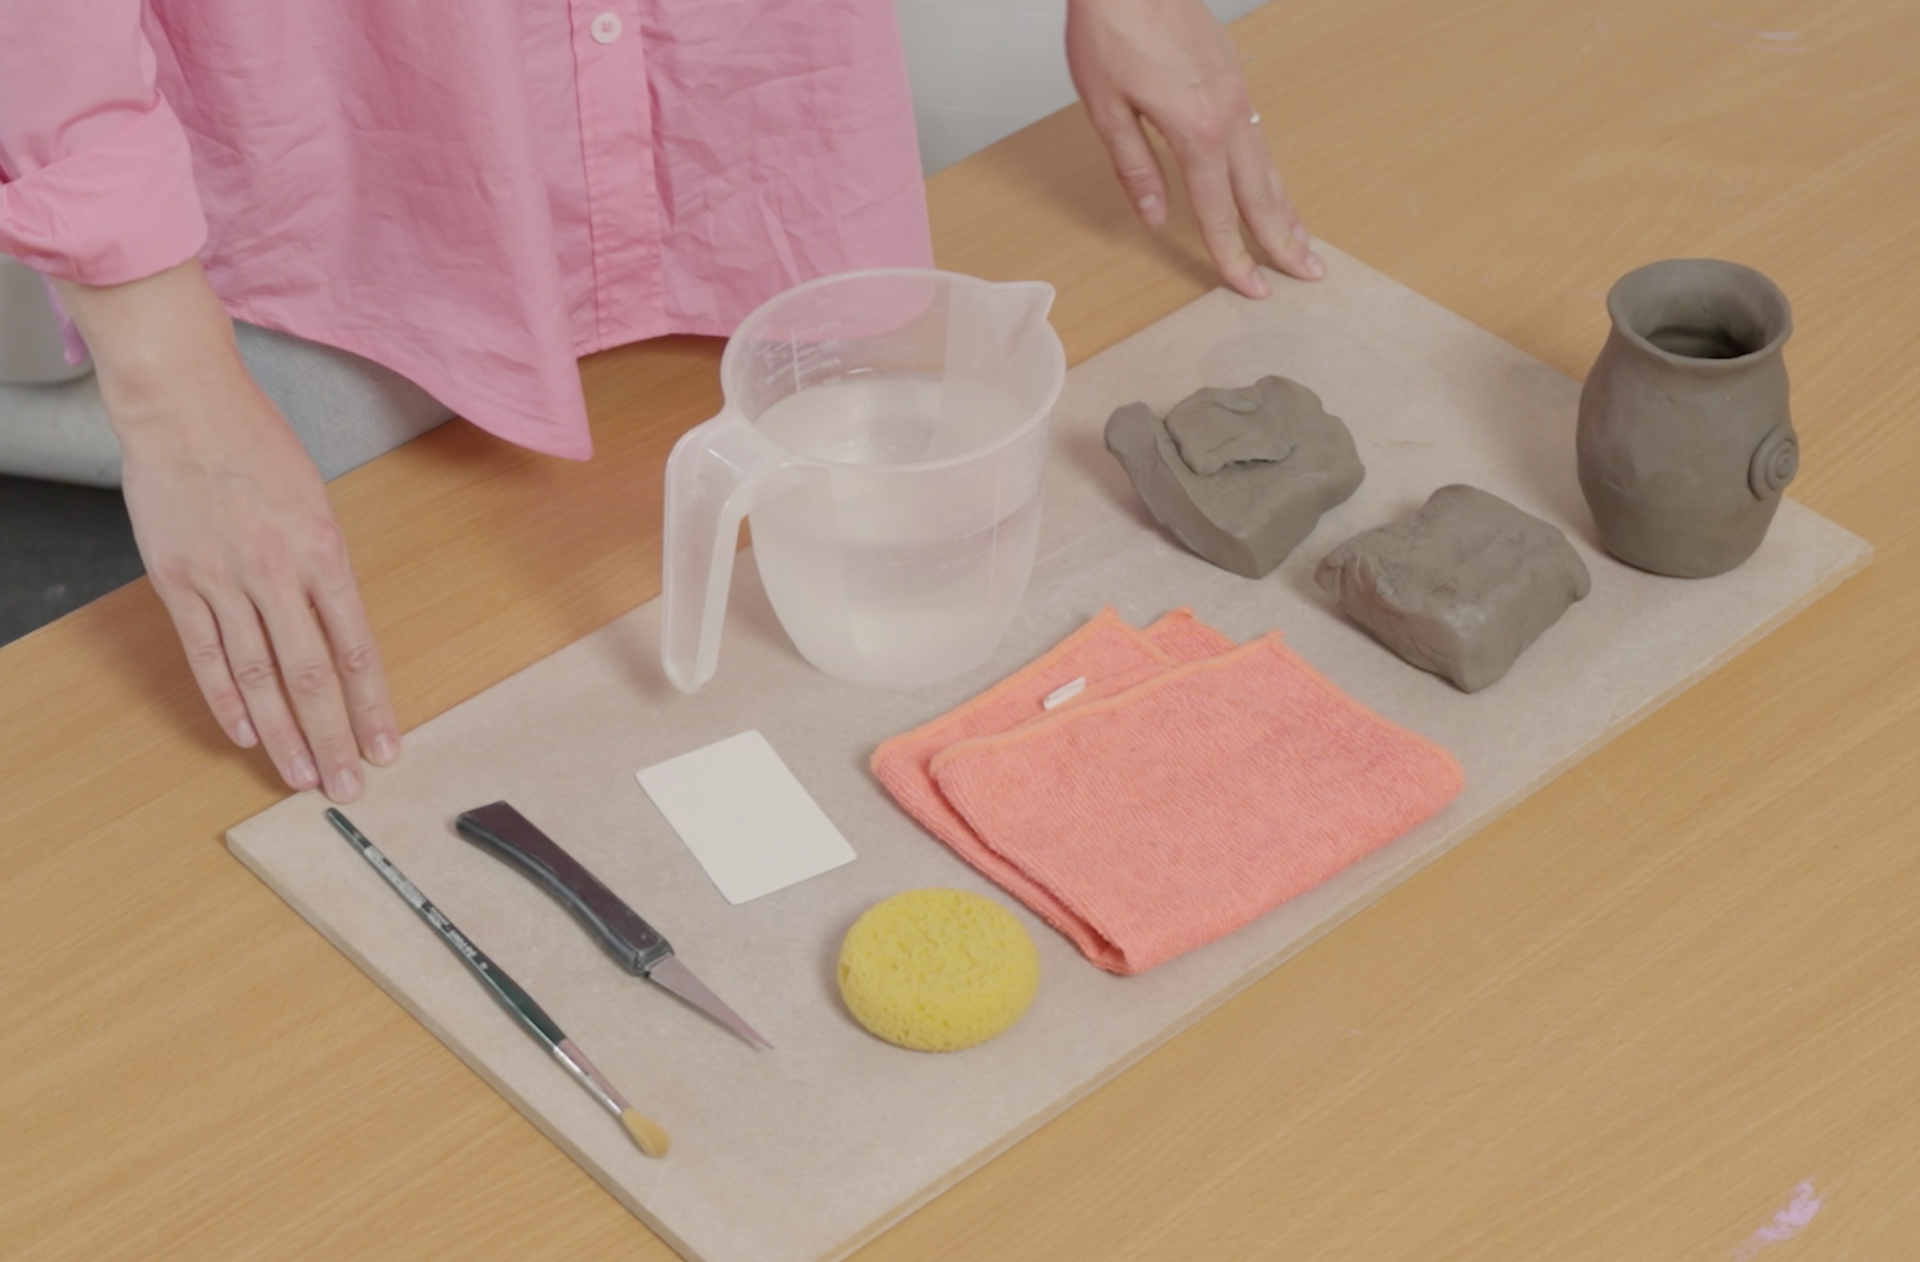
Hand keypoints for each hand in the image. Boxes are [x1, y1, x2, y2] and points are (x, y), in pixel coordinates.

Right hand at [53, 262, 398, 801]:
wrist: (184, 408)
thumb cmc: (258, 447)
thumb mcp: (315, 503)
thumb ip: (324, 568)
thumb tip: (337, 629)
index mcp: (323, 552)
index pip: (356, 649)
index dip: (374, 705)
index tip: (387, 747)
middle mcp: (277, 574)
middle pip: (312, 676)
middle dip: (334, 738)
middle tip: (348, 786)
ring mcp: (223, 581)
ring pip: (259, 676)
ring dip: (283, 734)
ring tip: (302, 778)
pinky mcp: (178, 582)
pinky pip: (206, 655)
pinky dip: (226, 699)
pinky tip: (244, 735)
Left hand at [1065, 0, 1324, 295]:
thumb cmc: (1111, 27)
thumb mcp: (1107, 106)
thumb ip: (1134, 167)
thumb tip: (1155, 217)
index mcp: (1196, 130)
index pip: (1218, 211)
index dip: (1233, 256)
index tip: (1251, 289)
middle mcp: (1228, 114)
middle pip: (1261, 193)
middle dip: (1284, 240)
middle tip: (1308, 274)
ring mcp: (1237, 94)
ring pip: (1268, 165)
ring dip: (1286, 207)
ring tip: (1303, 240)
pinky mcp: (1234, 77)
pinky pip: (1261, 138)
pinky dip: (1272, 171)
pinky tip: (1272, 185)